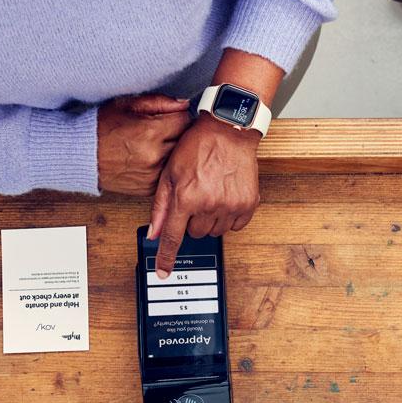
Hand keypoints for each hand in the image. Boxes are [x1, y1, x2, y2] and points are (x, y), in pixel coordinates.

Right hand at [97, 94, 189, 195]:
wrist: (82, 156)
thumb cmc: (101, 128)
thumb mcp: (126, 105)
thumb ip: (158, 102)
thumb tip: (183, 104)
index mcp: (150, 132)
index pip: (185, 119)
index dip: (178, 115)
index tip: (171, 116)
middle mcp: (155, 156)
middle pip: (185, 140)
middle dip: (178, 133)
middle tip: (164, 129)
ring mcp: (153, 175)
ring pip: (179, 159)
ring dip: (173, 151)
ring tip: (156, 144)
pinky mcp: (150, 188)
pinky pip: (168, 174)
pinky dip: (165, 166)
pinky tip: (151, 159)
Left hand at [148, 115, 260, 274]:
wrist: (228, 130)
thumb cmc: (197, 146)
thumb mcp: (170, 172)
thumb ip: (161, 206)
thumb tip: (154, 233)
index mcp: (186, 197)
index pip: (173, 237)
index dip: (166, 257)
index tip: (163, 272)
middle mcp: (208, 205)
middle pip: (195, 234)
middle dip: (192, 221)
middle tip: (195, 198)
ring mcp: (230, 206)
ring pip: (215, 231)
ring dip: (211, 219)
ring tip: (211, 194)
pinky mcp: (247, 204)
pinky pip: (236, 226)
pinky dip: (229, 217)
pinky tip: (226, 198)